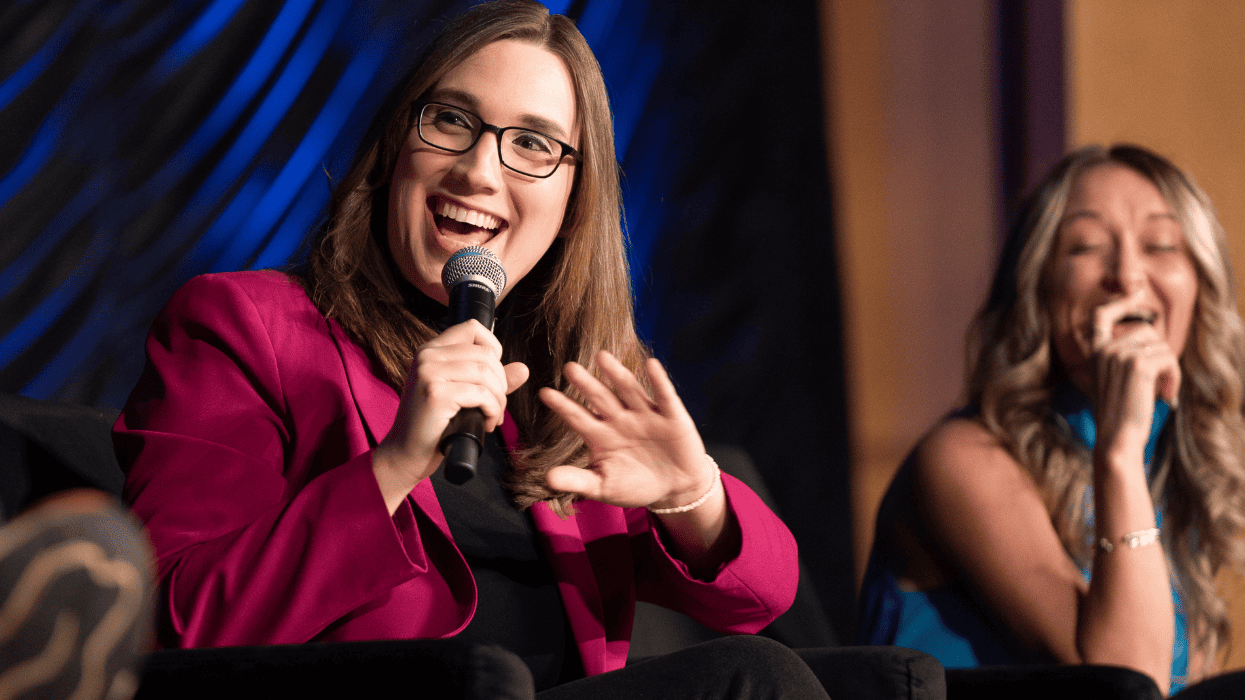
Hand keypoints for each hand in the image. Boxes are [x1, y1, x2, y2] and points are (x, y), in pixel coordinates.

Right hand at [373, 320, 527, 512]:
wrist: (406, 454)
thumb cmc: (435, 425)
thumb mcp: (464, 395)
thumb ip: (492, 380)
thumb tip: (523, 369)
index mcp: (431, 350)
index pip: (472, 328)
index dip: (493, 349)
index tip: (493, 377)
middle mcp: (427, 356)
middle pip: (485, 354)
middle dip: (501, 383)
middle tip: (495, 406)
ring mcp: (429, 372)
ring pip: (486, 374)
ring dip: (499, 400)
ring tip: (492, 417)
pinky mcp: (435, 393)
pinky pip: (481, 394)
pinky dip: (492, 410)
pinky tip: (486, 424)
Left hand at [539, 351, 712, 508]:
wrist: (675, 488)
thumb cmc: (636, 485)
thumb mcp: (604, 486)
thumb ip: (578, 480)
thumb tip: (548, 479)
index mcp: (600, 434)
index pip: (578, 416)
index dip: (563, 406)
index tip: (544, 394)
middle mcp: (620, 419)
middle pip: (600, 398)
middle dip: (586, 384)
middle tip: (569, 368)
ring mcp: (645, 415)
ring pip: (628, 390)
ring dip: (616, 374)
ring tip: (602, 357)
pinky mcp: (671, 416)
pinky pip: (664, 397)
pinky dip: (658, 381)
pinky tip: (650, 365)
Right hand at [1090, 291, 1180, 458]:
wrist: (1117, 437)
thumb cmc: (1120, 414)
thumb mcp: (1115, 380)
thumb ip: (1124, 357)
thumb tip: (1150, 335)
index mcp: (1095, 353)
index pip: (1101, 317)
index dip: (1120, 303)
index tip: (1137, 292)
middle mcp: (1103, 350)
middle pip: (1146, 332)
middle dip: (1160, 354)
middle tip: (1162, 382)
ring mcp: (1118, 355)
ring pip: (1160, 345)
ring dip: (1169, 368)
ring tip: (1163, 390)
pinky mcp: (1138, 365)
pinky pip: (1169, 359)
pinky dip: (1175, 377)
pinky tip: (1167, 395)